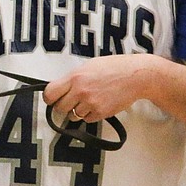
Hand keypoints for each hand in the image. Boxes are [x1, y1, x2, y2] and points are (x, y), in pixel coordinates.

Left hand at [43, 53, 160, 122]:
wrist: (135, 76)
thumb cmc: (114, 68)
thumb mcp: (88, 66)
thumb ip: (73, 78)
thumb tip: (61, 87)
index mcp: (75, 77)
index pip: (50, 93)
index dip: (50, 98)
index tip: (52, 99)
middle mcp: (80, 91)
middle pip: (59, 108)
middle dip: (63, 106)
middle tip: (71, 101)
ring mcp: (90, 103)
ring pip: (73, 116)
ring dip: (77, 111)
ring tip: (88, 101)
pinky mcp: (100, 113)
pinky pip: (87, 120)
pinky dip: (90, 115)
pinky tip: (97, 104)